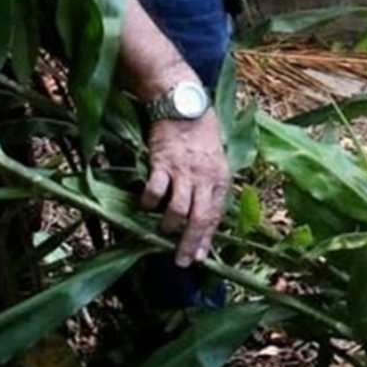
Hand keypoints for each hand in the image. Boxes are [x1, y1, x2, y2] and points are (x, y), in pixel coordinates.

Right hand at [141, 111, 229, 267]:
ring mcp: (184, 171)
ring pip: (178, 209)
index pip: (215, 216)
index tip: (200, 258)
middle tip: (182, 262)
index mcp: (220, 179)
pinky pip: (155, 190)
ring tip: (162, 231)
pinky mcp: (162, 162)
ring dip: (168, 226)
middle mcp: (205, 178)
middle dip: (190, 243)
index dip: (207, 239)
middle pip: (199, 218)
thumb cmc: (201, 135)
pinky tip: (145, 205)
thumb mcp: (215, 162)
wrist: (184, 105)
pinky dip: (149, 202)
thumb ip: (210, 187)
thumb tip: (202, 216)